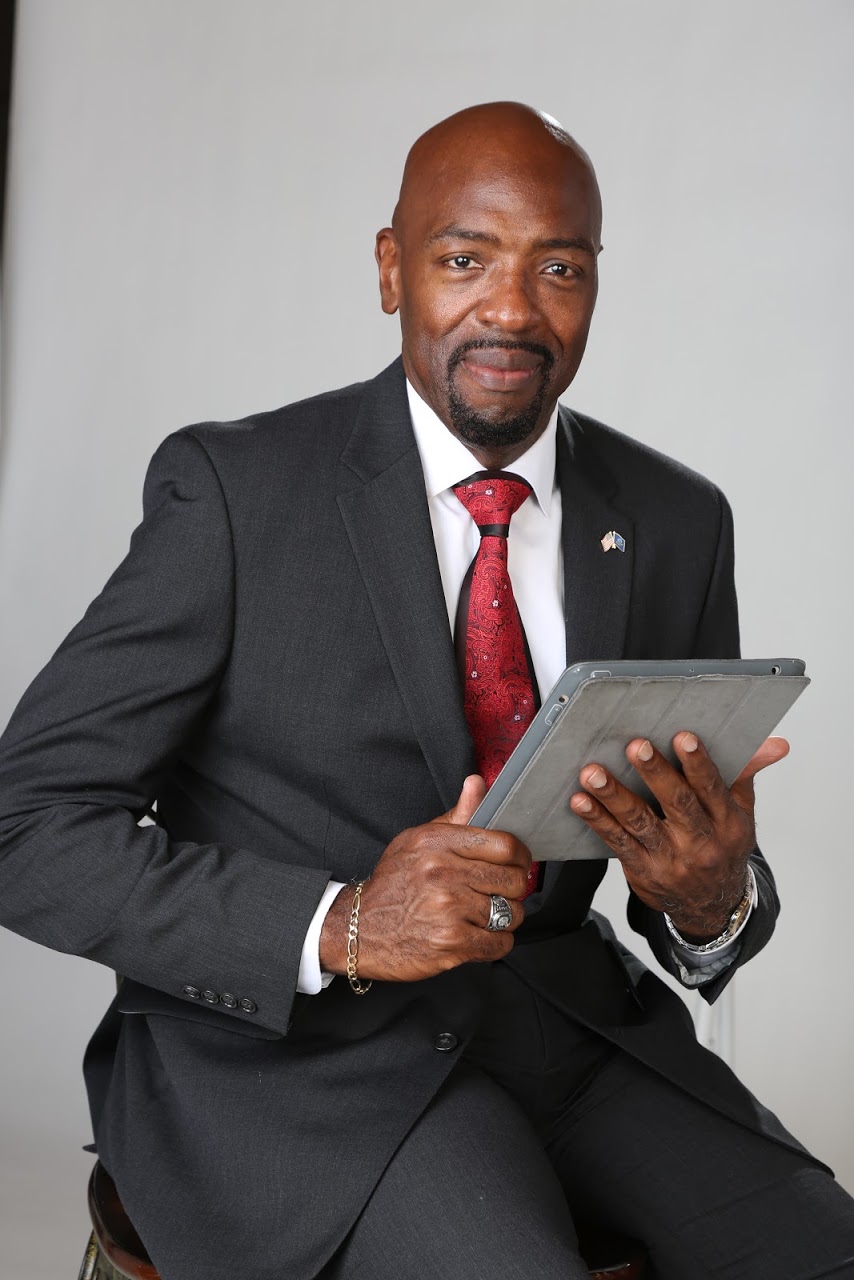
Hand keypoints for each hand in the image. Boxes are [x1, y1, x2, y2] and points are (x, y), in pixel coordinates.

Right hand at [318, 775, 531, 981]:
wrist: (358, 928)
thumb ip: (456, 816)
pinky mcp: (451, 943)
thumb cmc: (393, 883)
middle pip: (513, 880)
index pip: (504, 845)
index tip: (517, 864)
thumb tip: (477, 783)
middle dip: (513, 889)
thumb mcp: (417, 841)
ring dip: (504, 918)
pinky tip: (480, 935)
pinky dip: (496, 942)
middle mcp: (443, 873)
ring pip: (510, 913)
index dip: (520, 857)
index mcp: (437, 842)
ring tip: (484, 915)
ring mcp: (448, 909)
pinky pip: (499, 943)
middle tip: (500, 892)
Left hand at [569, 733, 788, 940]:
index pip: (713, 789)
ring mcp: (670, 859)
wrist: (713, 906)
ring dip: (614, 796)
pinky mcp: (643, 871)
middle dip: (655, 774)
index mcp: (728, 823)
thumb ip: (746, 773)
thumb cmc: (724, 846)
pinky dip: (597, 821)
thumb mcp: (742, 813)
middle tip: (636, 746)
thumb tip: (776, 744)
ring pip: (640, 823)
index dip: (698, 764)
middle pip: (677, 804)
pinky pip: (617, 843)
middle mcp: (700, 842)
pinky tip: (580, 801)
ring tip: (593, 773)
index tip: (683, 738)